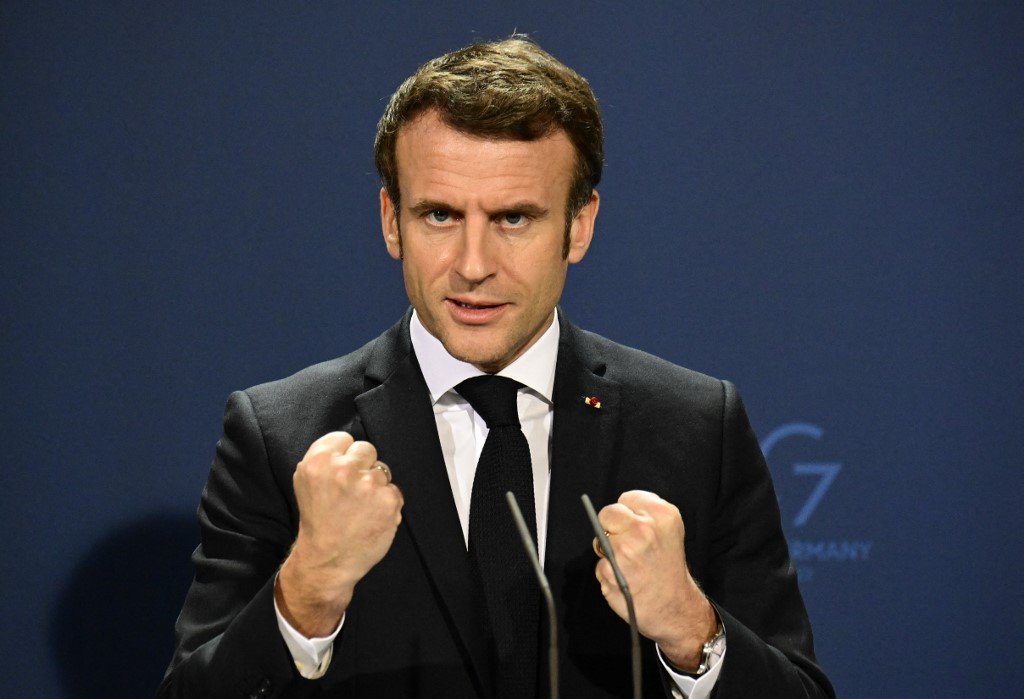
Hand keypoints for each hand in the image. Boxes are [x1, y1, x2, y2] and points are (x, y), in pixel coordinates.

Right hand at [276, 432, 403, 636]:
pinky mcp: (389, 499)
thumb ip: (324, 458)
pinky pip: (394, 489)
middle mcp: (343, 469)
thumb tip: (347, 444)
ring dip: (375, 486)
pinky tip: (371, 516)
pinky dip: (386, 503)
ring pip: (382, 470)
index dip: (343, 455)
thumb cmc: (318, 520)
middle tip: (351, 491)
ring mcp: (368, 484)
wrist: (327, 560)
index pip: (344, 438)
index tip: (340, 472)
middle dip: (362, 466)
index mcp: (319, 461)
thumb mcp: (305, 482)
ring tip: (360, 507)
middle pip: (366, 449)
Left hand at [595, 490, 716, 670]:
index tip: (636, 528)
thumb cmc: (668, 567)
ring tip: (630, 566)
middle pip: (607, 514)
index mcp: (661, 515)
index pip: (626, 499)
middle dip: (611, 527)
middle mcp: (643, 529)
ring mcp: (625, 551)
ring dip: (609, 553)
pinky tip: (626, 579)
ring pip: (600, 541)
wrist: (676, 607)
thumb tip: (617, 510)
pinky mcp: (610, 572)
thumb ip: (645, 513)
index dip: (628, 515)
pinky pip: (599, 565)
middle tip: (626, 545)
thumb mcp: (670, 529)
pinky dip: (608, 574)